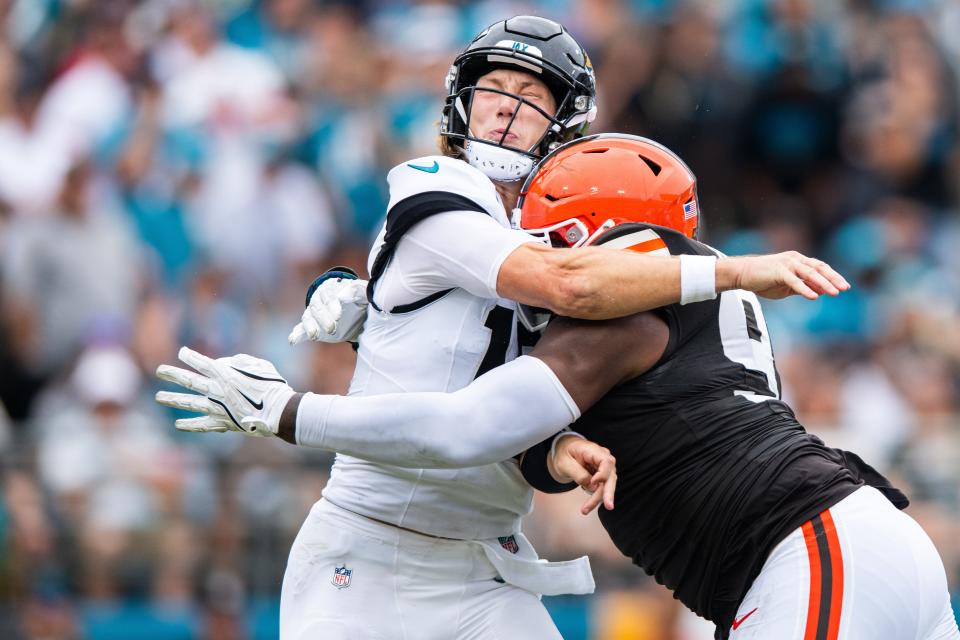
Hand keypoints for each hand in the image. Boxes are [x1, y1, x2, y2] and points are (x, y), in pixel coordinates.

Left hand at [155, 347, 294, 436]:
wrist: (279, 412)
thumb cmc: (273, 385)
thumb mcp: (260, 365)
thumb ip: (241, 360)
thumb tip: (227, 363)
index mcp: (226, 374)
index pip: (202, 363)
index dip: (190, 357)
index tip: (182, 353)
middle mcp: (217, 390)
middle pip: (189, 381)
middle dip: (173, 375)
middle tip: (160, 370)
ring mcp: (217, 408)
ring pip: (190, 403)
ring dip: (173, 399)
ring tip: (159, 397)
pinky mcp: (223, 422)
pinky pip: (202, 424)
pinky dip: (190, 424)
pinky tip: (178, 424)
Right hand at [288, 269, 368, 344]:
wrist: (355, 309)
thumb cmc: (359, 298)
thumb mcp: (363, 293)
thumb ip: (359, 291)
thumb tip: (344, 296)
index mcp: (332, 289)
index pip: (329, 296)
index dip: (332, 305)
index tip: (338, 316)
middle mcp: (320, 300)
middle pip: (317, 307)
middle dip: (323, 319)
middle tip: (332, 329)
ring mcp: (315, 313)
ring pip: (308, 317)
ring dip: (310, 327)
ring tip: (314, 336)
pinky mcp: (313, 326)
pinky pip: (301, 329)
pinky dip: (297, 335)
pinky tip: (293, 340)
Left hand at [548, 434, 615, 514]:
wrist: (564, 450)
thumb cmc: (564, 454)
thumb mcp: (565, 463)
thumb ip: (578, 473)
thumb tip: (593, 487)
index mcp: (593, 450)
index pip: (606, 462)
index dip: (603, 474)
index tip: (593, 482)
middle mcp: (602, 458)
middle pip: (610, 476)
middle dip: (608, 492)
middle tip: (609, 506)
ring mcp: (604, 467)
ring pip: (607, 484)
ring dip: (598, 498)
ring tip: (585, 510)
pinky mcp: (602, 475)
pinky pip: (602, 487)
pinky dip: (596, 497)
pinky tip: (587, 506)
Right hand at [719, 251, 850, 299]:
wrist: (742, 274)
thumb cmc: (763, 279)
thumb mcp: (786, 286)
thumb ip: (803, 287)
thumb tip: (820, 292)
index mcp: (798, 261)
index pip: (820, 268)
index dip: (833, 276)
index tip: (845, 286)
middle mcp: (795, 259)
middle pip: (819, 268)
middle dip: (833, 278)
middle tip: (845, 288)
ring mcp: (787, 264)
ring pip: (810, 273)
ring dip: (824, 283)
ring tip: (834, 293)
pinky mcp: (778, 271)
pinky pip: (795, 281)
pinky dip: (805, 288)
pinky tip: (813, 297)